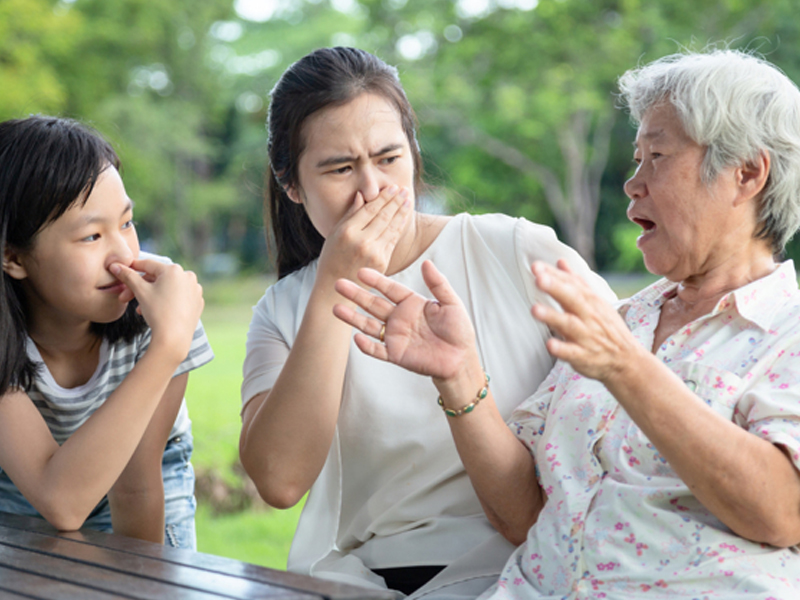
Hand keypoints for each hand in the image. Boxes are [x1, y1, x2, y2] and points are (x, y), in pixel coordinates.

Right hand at [110, 258, 203, 360]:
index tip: (122, 269)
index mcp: (174, 270)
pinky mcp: (197, 301)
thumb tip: (116, 266)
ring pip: (168, 287)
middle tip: (125, 298)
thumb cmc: (158, 312)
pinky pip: (179, 296)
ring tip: (140, 309)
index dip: (133, 267)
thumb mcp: (140, 291)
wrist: (174, 338)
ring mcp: (195, 289)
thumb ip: (128, 276)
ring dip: (152, 295)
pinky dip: (166, 300)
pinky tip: (156, 310)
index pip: (148, 264)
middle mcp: (188, 276)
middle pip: (158, 278)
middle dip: (140, 287)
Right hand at [317, 185, 411, 282]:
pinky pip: (393, 240)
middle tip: (404, 190)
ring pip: (391, 227)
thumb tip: (361, 195)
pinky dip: (399, 227)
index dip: (383, 197)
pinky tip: (403, 218)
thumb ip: (350, 214)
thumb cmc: (332, 258)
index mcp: (347, 232)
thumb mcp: (334, 233)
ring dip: (402, 212)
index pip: (370, 209)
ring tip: (408, 200)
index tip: (392, 187)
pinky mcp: (382, 262)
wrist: (334, 287)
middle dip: (396, 201)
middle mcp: (361, 241)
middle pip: (383, 216)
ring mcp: (373, 252)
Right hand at [333, 261, 477, 380]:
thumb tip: (426, 262)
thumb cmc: (459, 331)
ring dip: (353, 318)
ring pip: (369, 325)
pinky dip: (367, 346)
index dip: (376, 280)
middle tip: (338, 284)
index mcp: (411, 303)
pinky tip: (356, 338)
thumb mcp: (451, 304)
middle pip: (373, 304)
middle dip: (356, 295)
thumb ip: (438, 284)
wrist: (461, 360)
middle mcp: (399, 318)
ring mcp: (395, 336)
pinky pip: (377, 350)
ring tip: (336, 308)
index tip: (360, 271)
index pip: (390, 288)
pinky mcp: (396, 355)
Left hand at [529, 259, 642, 382]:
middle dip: (555, 288)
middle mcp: (588, 315)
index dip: (553, 275)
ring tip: (535, 309)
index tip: (536, 266)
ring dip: (552, 316)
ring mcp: (586, 336)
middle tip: (539, 279)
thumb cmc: (606, 328)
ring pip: (569, 324)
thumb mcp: (595, 301)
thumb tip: (560, 261)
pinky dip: (561, 349)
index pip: (570, 284)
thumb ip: (575, 282)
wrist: (626, 360)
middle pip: (571, 298)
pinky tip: (549, 345)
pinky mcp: (583, 356)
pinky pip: (572, 352)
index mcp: (589, 300)